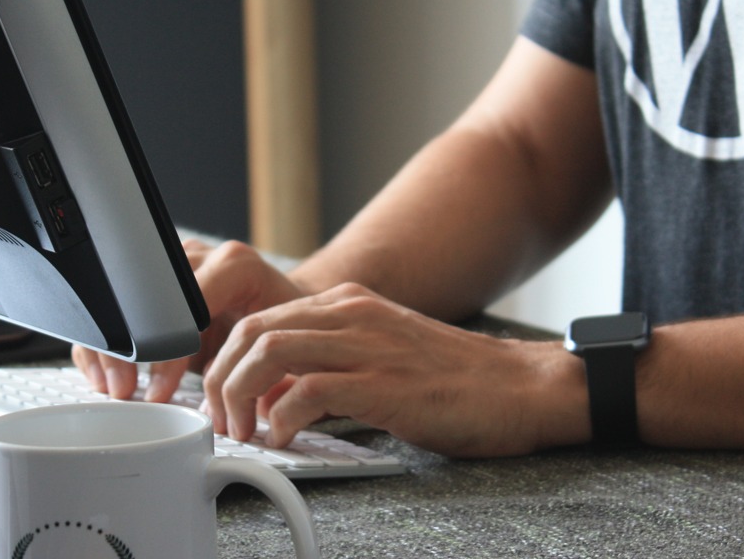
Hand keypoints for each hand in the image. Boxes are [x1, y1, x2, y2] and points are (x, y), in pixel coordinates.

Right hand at [72, 239, 308, 401]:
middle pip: (145, 297)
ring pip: (123, 298)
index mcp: (235, 266)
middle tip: (125, 390)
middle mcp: (202, 256)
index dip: (166, 351)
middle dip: (129, 349)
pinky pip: (117, 306)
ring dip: (111, 347)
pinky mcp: (156, 280)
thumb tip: (223, 410)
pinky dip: (107, 342)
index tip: (159, 390)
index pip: (186, 305)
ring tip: (115, 386)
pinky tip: (106, 374)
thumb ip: (252, 367)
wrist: (288, 307)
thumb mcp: (279, 345)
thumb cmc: (289, 329)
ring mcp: (174, 264)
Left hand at [202, 283, 589, 457]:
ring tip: (246, 431)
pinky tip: (287, 439)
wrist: (522, 388)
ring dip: (240, 396)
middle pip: (251, 329)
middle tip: (225, 421)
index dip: (226, 360)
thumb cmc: (457, 383)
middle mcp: (352, 313)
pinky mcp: (384, 383)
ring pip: (268, 351)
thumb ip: (327, 367)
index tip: (221, 399)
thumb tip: (272, 398)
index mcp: (349, 304)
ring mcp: (368, 344)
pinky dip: (282, 419)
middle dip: (220, 378)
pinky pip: (307, 391)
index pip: (259, 317)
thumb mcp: (381, 358)